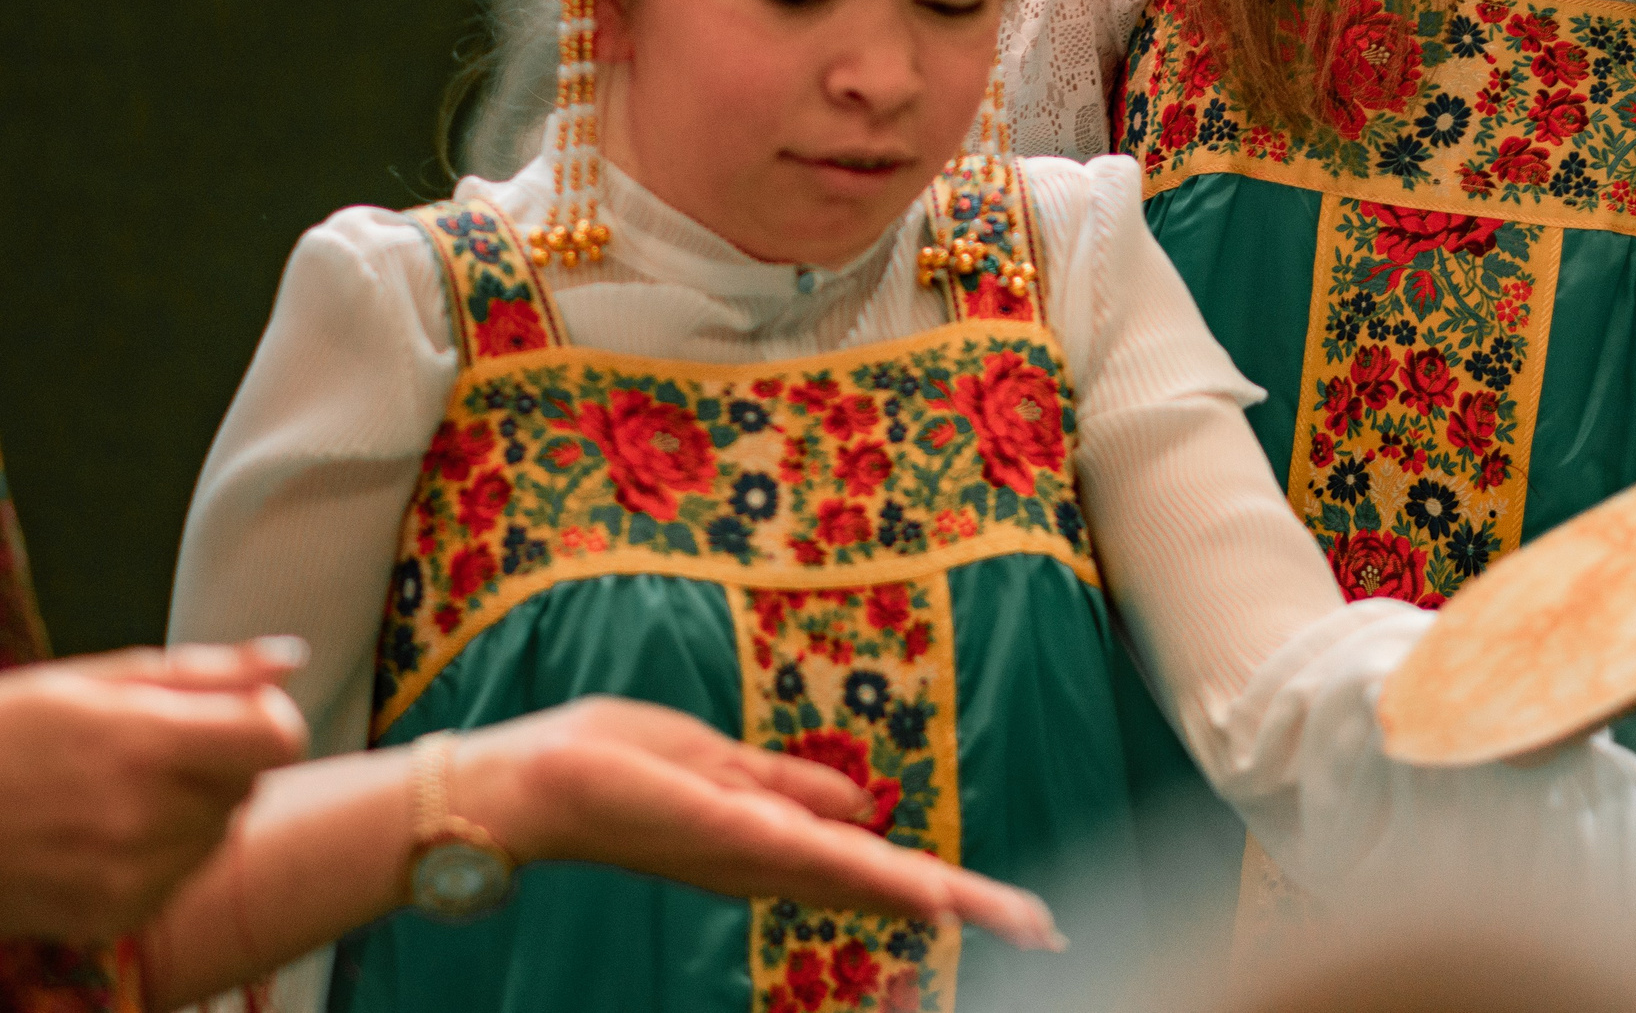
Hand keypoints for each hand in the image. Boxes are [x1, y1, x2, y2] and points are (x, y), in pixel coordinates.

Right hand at [0, 641, 309, 940]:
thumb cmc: (1, 737)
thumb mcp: (92, 682)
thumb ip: (204, 672)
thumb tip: (290, 658)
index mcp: (143, 743)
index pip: (278, 738)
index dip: (265, 718)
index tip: (231, 712)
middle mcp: (143, 818)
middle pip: (250, 785)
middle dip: (220, 762)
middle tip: (148, 751)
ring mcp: (129, 877)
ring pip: (220, 833)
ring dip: (193, 811)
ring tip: (117, 793)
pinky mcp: (113, 917)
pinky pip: (182, 877)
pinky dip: (162, 855)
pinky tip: (103, 836)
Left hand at [454, 698, 1064, 950]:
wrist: (526, 784)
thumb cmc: (606, 767)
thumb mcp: (718, 765)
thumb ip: (792, 786)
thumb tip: (865, 807)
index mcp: (772, 842)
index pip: (872, 869)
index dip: (941, 887)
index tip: (1014, 910)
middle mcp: (773, 862)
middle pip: (888, 886)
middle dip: (969, 905)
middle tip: (1048, 932)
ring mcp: (757, 853)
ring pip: (869, 879)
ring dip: (947, 897)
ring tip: (1018, 917)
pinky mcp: (734, 833)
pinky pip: (821, 856)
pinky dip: (880, 874)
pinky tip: (928, 887)